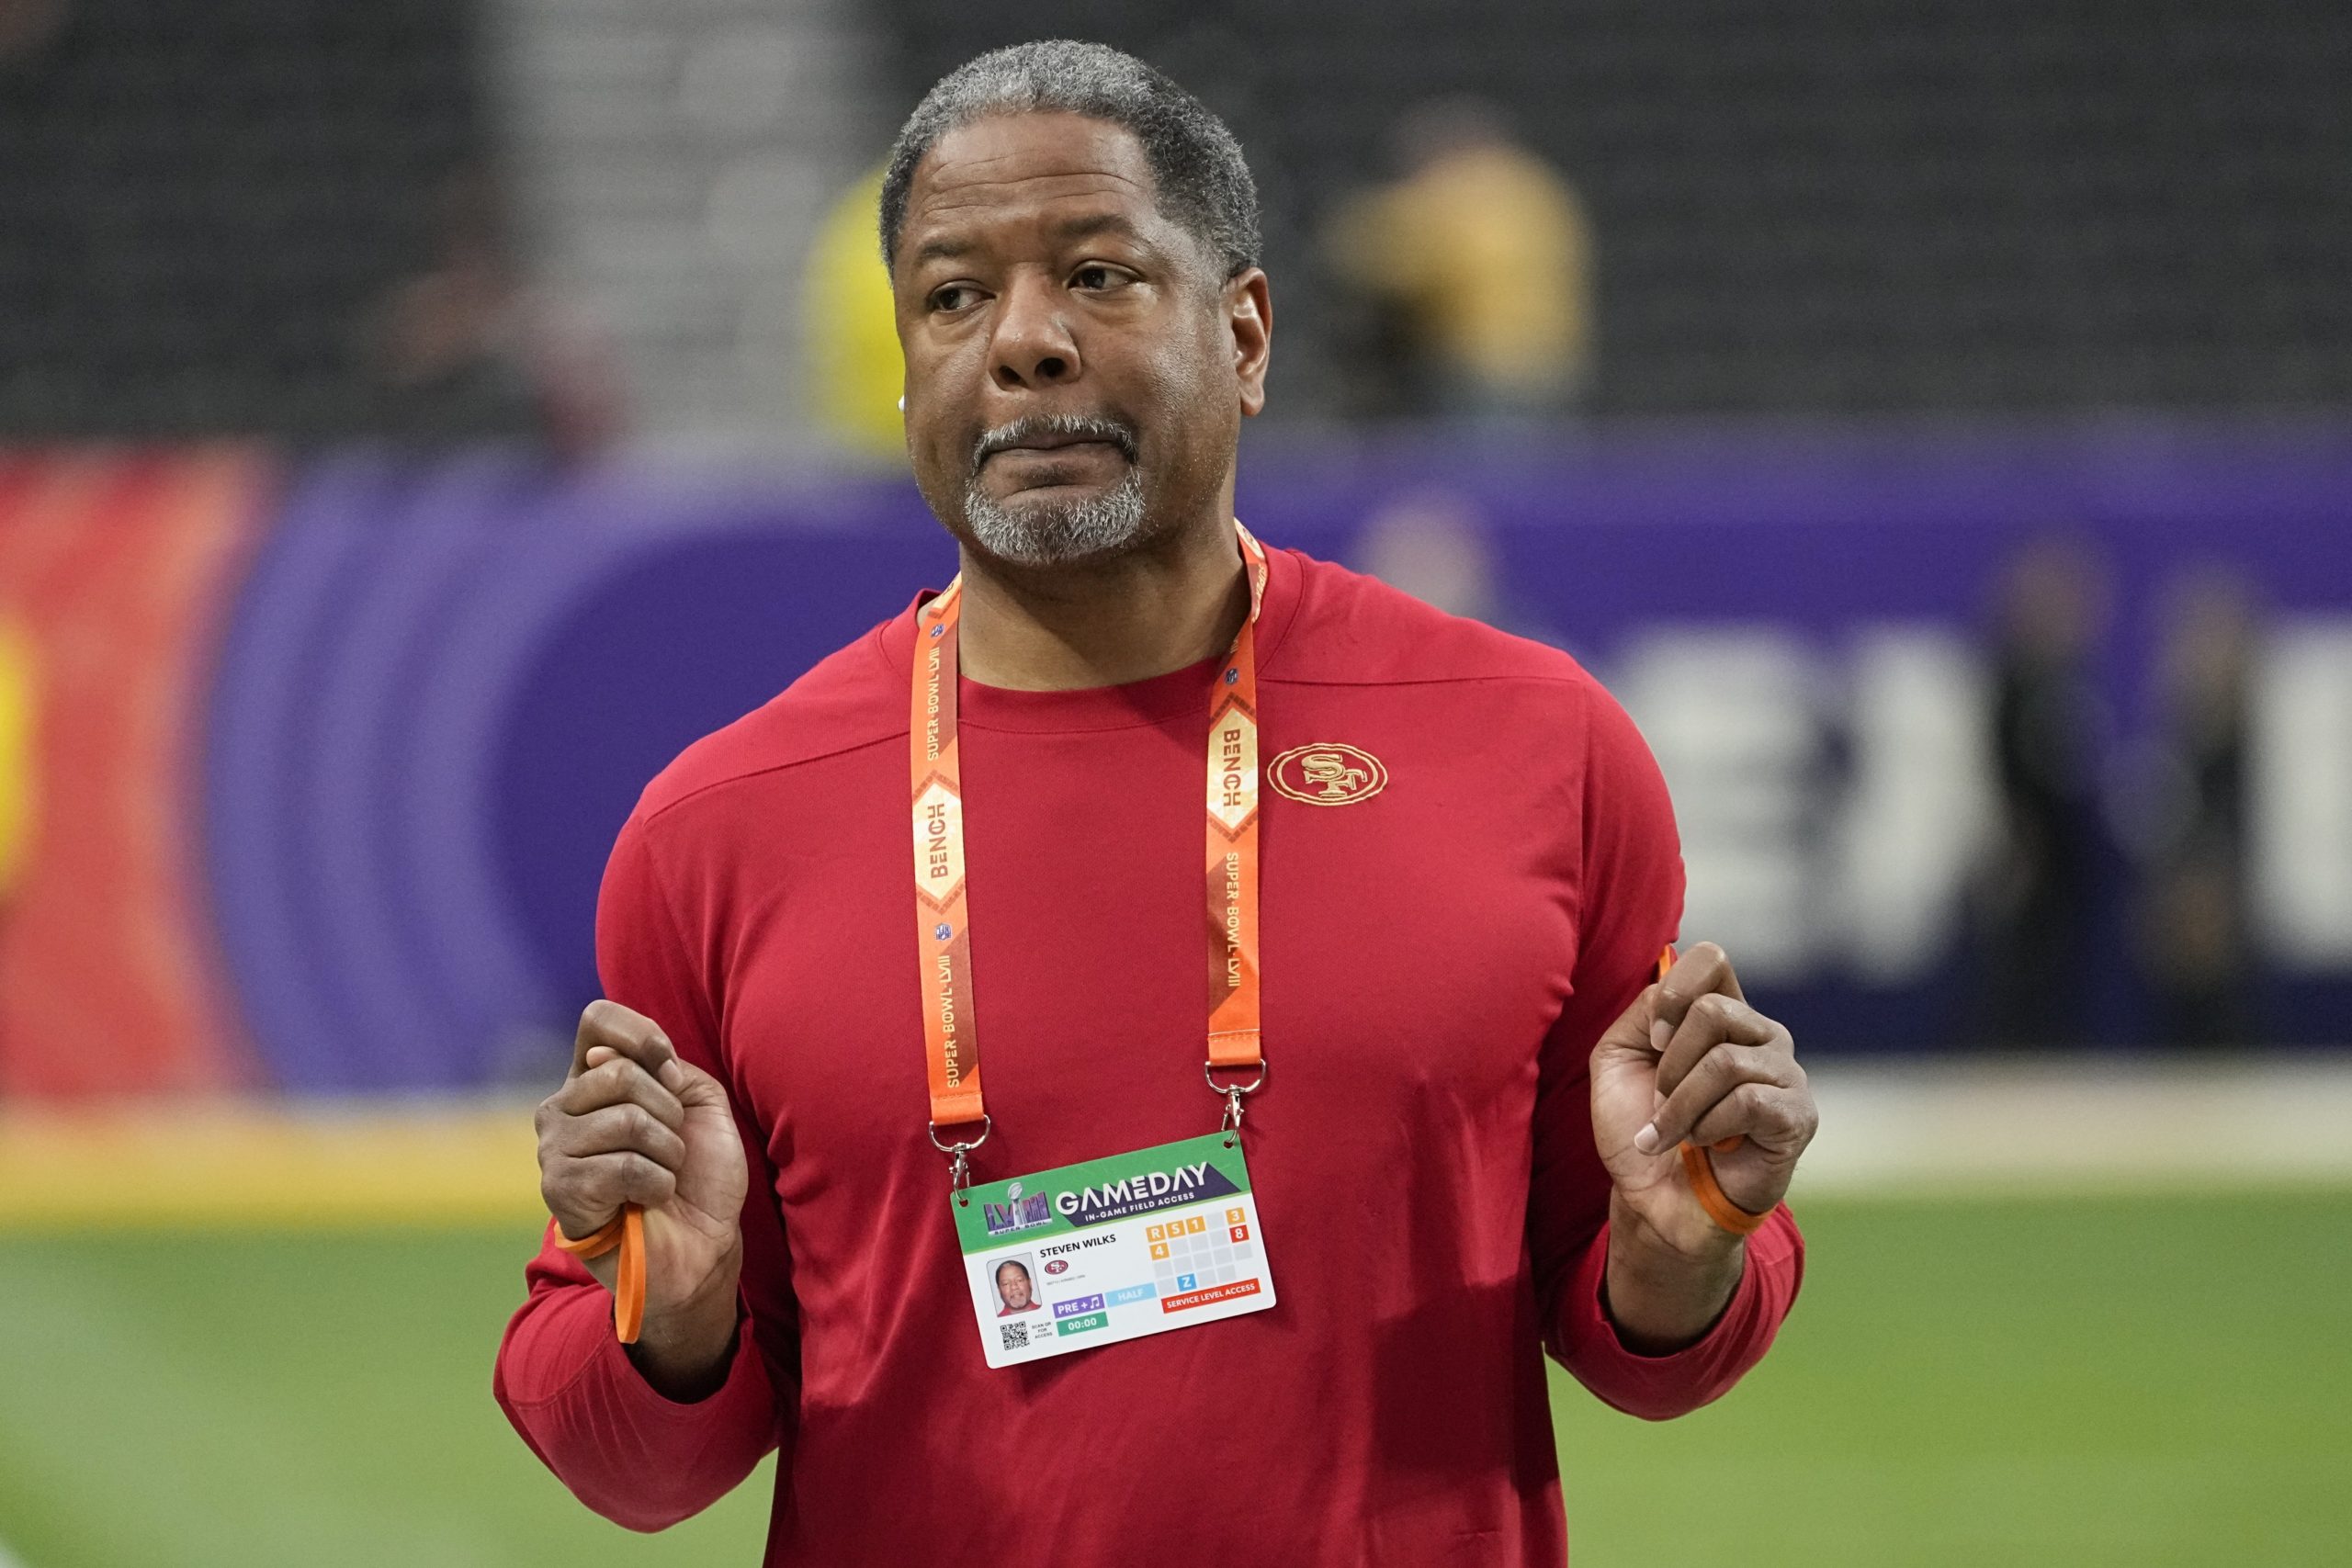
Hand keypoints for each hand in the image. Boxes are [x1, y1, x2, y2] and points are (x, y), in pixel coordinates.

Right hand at [536, 1000, 747, 1393]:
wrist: (703, 1247)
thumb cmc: (700, 1178)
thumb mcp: (700, 1105)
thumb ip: (668, 1067)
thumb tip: (610, 1059)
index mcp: (595, 1080)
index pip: (598, 1020)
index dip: (642, 1034)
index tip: (671, 1069)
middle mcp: (564, 1108)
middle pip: (618, 1072)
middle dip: (667, 1110)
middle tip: (671, 1147)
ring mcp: (554, 1150)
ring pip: (626, 1120)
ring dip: (667, 1152)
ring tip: (662, 1176)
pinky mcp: (560, 1190)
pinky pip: (623, 1165)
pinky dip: (657, 1183)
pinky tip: (649, 1200)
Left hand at [1589, 942, 1816, 1259]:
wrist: (1655, 1203)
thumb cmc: (1640, 1129)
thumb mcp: (1619, 1058)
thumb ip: (1644, 1011)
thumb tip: (1675, 991)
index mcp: (1720, 1014)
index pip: (1711, 959)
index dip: (1673, 992)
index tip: (1654, 1038)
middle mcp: (1759, 1034)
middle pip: (1711, 1010)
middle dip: (1668, 1065)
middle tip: (1663, 1100)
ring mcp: (1784, 1073)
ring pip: (1725, 1061)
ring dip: (1680, 1106)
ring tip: (1674, 1133)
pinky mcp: (1797, 1116)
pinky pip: (1748, 1101)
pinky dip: (1707, 1128)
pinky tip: (1703, 1146)